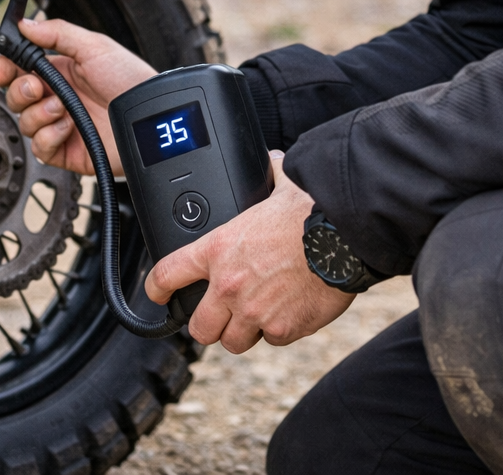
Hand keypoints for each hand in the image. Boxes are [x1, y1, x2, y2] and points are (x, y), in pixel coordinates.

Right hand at [0, 17, 154, 176]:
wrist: (149, 116)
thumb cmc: (132, 79)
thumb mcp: (95, 46)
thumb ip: (58, 33)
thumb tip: (26, 24)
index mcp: (61, 71)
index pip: (20, 70)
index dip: (5, 70)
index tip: (2, 69)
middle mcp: (58, 98)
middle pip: (16, 96)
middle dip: (20, 91)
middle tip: (37, 87)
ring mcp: (61, 125)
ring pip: (24, 122)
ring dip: (38, 114)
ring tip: (62, 108)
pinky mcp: (66, 150)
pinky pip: (39, 147)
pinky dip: (48, 136)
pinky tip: (67, 127)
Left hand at [146, 152, 354, 352]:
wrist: (345, 236)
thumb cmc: (313, 210)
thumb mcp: (281, 185)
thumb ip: (269, 175)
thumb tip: (274, 160)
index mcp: (218, 249)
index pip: (168, 275)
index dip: (157, 289)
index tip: (157, 294)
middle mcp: (229, 285)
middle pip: (198, 328)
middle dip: (208, 323)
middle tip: (221, 315)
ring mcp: (254, 312)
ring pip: (232, 342)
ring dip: (242, 331)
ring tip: (256, 317)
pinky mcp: (283, 329)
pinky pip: (272, 340)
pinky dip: (278, 331)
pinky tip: (288, 313)